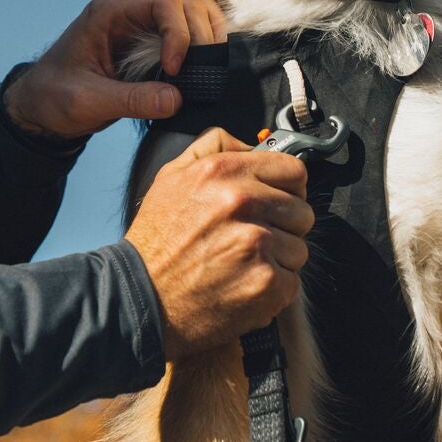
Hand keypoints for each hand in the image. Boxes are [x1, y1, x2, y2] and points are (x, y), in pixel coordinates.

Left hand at [2, 0, 225, 140]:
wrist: (40, 107)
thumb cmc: (54, 97)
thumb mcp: (89, 101)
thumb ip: (132, 100)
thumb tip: (177, 99)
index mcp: (110, 12)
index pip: (163, 3)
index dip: (178, 33)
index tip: (174, 69)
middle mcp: (130, 12)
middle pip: (186, 3)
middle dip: (199, 35)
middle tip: (200, 73)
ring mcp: (143, 27)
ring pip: (193, 13)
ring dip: (207, 37)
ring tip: (208, 70)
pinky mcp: (152, 47)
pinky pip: (188, 34)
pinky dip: (203, 47)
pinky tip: (207, 69)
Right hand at [123, 128, 312, 358]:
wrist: (140, 297)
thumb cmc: (156, 242)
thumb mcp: (171, 176)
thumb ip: (213, 147)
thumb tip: (251, 144)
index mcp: (223, 172)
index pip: (293, 170)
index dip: (287, 188)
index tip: (276, 201)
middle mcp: (242, 202)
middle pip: (301, 211)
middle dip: (283, 226)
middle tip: (251, 238)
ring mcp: (257, 244)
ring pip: (299, 249)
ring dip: (277, 259)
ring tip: (242, 264)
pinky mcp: (266, 282)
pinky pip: (292, 281)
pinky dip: (272, 289)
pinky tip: (243, 286)